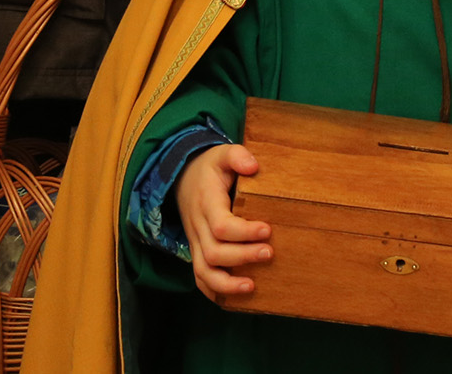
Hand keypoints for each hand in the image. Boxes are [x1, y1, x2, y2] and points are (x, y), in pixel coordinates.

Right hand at [178, 144, 272, 301]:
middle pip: (213, 253)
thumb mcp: (222, 153)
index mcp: (206, 203)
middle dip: (242, 257)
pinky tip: (237, 298)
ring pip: (203, 272)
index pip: (221, 225)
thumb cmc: (210, 168)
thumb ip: (237, 156)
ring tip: (253, 287)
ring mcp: (195, 243)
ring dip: (226, 284)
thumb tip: (253, 166)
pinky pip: (200, 278)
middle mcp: (197, 227)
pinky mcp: (197, 251)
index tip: (267, 230)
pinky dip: (215, 291)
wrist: (182, 179)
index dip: (243, 232)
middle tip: (269, 253)